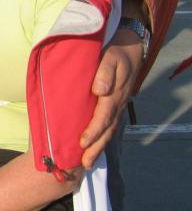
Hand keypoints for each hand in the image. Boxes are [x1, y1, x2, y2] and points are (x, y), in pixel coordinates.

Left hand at [79, 28, 142, 167]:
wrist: (129, 46)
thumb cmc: (115, 51)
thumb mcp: (110, 57)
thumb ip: (104, 72)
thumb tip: (99, 90)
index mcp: (114, 94)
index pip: (103, 117)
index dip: (93, 131)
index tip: (82, 143)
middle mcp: (117, 103)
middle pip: (107, 130)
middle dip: (96, 148)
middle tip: (84, 164)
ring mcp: (118, 105)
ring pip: (109, 130)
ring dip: (99, 147)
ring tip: (87, 162)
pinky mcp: (115, 104)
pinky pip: (109, 124)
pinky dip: (102, 137)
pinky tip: (93, 146)